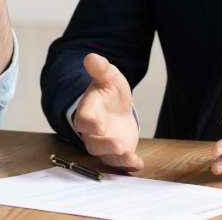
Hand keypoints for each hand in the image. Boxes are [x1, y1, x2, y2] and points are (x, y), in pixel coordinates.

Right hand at [72, 53, 143, 170]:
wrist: (117, 109)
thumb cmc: (110, 93)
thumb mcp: (109, 78)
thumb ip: (101, 70)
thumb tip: (91, 57)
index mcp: (88, 112)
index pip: (83, 120)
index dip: (88, 123)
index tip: (97, 124)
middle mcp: (93, 132)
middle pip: (93, 143)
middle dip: (105, 144)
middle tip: (117, 145)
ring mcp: (105, 145)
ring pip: (106, 156)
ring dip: (117, 157)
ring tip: (129, 155)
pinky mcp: (118, 153)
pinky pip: (120, 163)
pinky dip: (128, 165)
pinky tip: (138, 163)